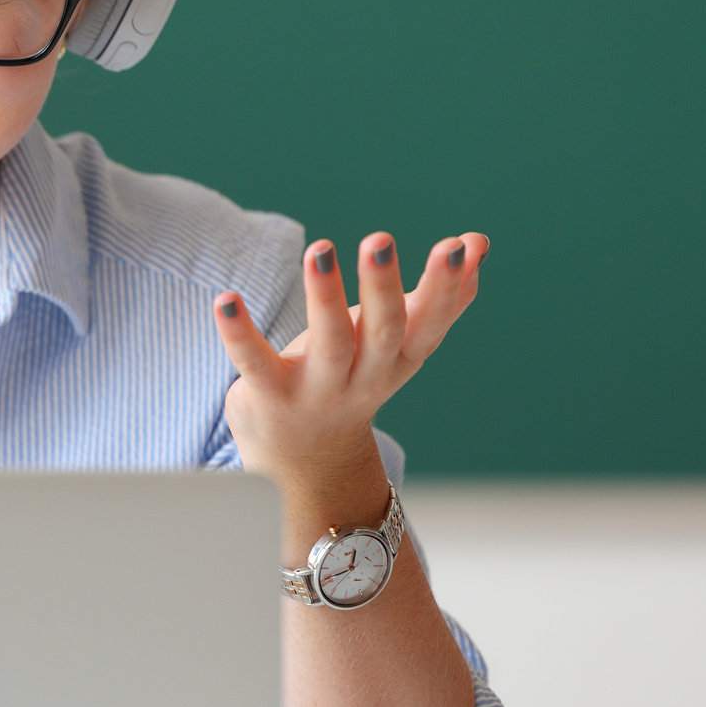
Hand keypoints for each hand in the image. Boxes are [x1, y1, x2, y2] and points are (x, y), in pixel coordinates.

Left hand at [211, 232, 487, 493]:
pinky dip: (239, 332)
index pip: (430, 324)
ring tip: (319, 249)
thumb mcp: (400, 346)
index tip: (459, 247)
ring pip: (328, 345)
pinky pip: (254, 363)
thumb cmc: (355, 381)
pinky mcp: (269, 398)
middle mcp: (364, 378)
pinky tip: (225, 300)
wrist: (308, 467)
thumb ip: (438, 297)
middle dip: (383, 286)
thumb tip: (479, 242)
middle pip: (382, 332)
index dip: (447, 288)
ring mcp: (317, 391)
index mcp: (400, 360)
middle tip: (380, 239)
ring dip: (324, 296)